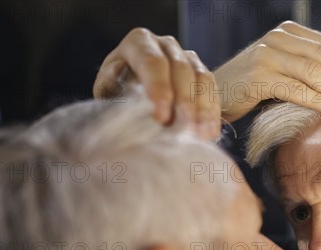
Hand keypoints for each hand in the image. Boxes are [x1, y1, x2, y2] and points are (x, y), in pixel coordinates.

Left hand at [93, 28, 219, 139]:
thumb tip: (121, 75)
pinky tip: (209, 133)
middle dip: (182, 102)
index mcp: (139, 42)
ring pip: (201, 79)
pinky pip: (213, 91)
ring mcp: (188, 58)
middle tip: (181, 130)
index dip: (159, 89)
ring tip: (197, 136)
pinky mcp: (203, 75)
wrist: (134, 99)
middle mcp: (166, 44)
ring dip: (201, 110)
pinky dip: (211, 113)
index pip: (152, 61)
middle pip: (181, 69)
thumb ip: (112, 85)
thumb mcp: (108, 90)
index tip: (160, 117)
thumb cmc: (117, 95)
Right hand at [214, 21, 320, 121]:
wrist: (216, 94)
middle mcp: (278, 38)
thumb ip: (307, 67)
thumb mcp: (283, 69)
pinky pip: (295, 88)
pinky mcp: (258, 76)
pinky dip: (317, 99)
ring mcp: (267, 55)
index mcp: (288, 32)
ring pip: (313, 71)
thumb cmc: (254, 87)